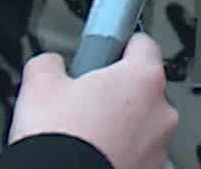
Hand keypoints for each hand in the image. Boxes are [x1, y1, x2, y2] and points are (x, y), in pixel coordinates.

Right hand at [8, 33, 177, 168]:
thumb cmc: (58, 141)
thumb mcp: (39, 86)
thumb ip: (50, 63)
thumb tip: (50, 64)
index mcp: (143, 78)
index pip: (143, 44)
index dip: (120, 46)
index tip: (106, 52)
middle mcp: (161, 110)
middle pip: (141, 88)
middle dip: (115, 92)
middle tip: (84, 102)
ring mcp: (159, 144)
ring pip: (141, 123)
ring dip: (119, 125)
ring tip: (85, 134)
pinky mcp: (152, 168)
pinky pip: (137, 151)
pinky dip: (120, 150)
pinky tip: (93, 154)